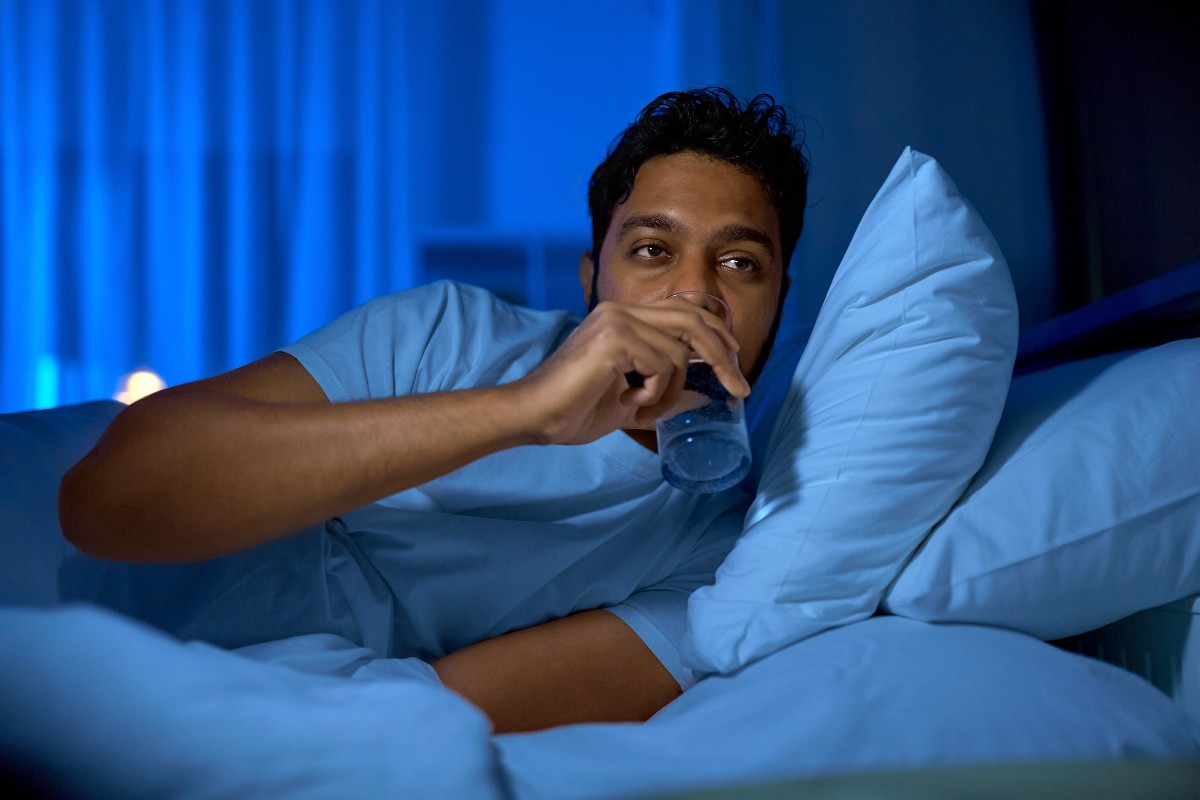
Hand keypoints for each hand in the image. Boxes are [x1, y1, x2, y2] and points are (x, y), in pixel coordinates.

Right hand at [514, 297, 749, 445]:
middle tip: (741, 388)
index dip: (715, 332)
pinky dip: (654, 392)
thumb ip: (668, 394)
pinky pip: (662, 365)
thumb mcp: (634, 402)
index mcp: (622, 317)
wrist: (534, 416)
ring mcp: (617, 321)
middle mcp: (621, 310)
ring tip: (640, 407)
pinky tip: (626, 401)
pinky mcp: (615, 339)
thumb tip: (706, 396)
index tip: (736, 360)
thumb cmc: (574, 410)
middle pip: (693, 321)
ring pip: (679, 353)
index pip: (683, 311)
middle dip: (723, 355)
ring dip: (670, 390)